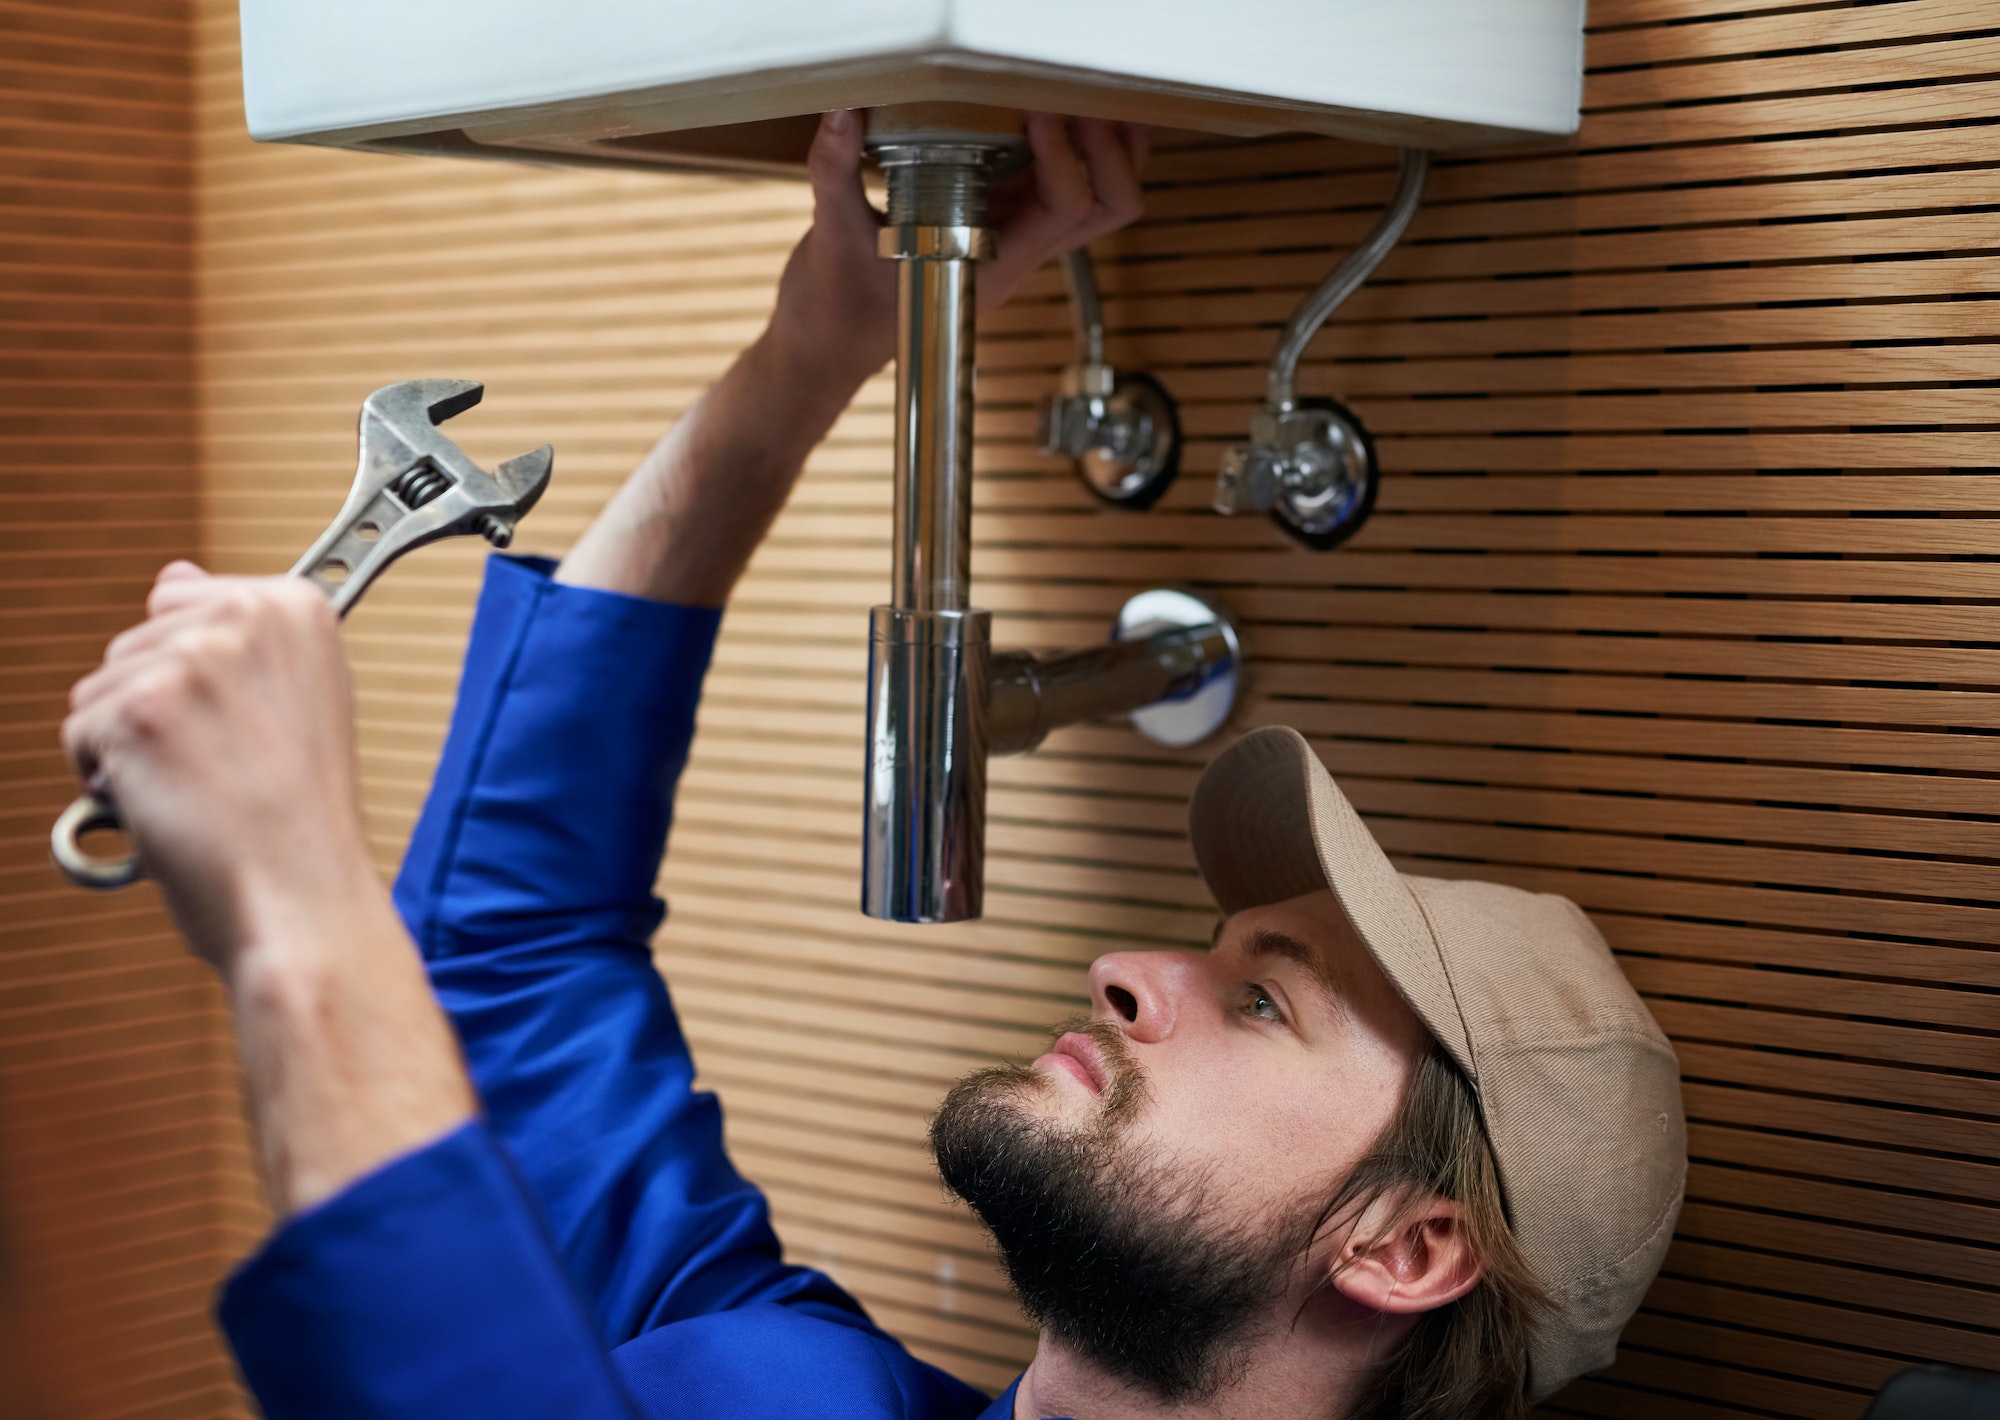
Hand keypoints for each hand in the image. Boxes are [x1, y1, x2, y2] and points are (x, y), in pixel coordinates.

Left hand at [61, 562, 375, 970]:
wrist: (301, 897)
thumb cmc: (301, 823)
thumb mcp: (294, 703)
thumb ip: (236, 636)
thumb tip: (173, 576)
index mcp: (297, 610)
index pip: (189, 601)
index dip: (205, 675)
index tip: (248, 726)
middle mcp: (246, 618)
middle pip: (140, 642)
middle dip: (161, 707)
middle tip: (227, 767)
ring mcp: (190, 661)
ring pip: (101, 688)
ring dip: (130, 746)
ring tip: (200, 790)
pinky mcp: (136, 709)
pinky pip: (79, 734)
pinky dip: (107, 782)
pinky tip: (169, 807)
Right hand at [764, 109, 1150, 393]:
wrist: (827, 347)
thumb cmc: (836, 310)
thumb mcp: (832, 233)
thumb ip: (836, 167)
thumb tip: (843, 110)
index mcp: (991, 265)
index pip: (1064, 208)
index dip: (1066, 156)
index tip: (1037, 111)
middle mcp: (1013, 255)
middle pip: (1105, 207)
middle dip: (1110, 150)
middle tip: (1082, 98)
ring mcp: (1008, 242)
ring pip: (1089, 199)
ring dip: (1099, 148)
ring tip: (1080, 95)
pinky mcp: (992, 227)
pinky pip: (1049, 188)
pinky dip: (1061, 149)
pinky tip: (1038, 109)